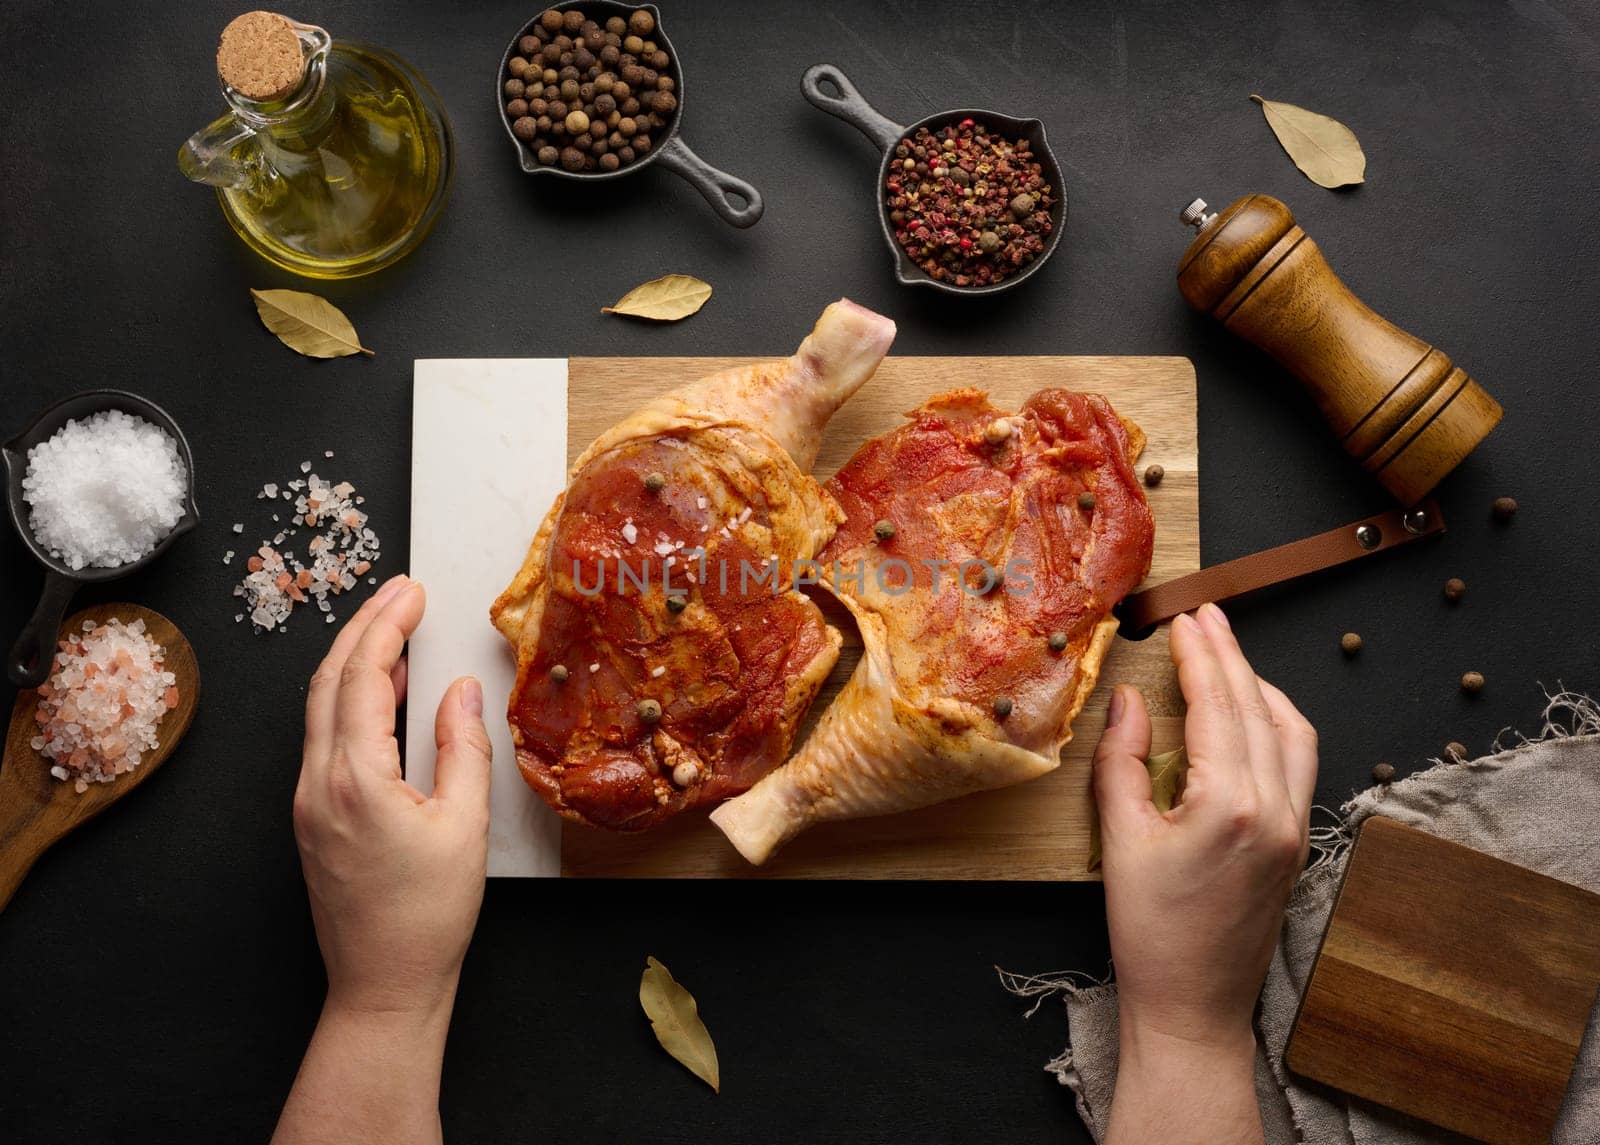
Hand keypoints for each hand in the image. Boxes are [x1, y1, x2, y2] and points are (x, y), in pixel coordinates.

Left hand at [274, 574, 490, 1144]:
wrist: (383, 984)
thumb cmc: (429, 916)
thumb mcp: (465, 826)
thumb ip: (463, 748)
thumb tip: (460, 690)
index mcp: (354, 778)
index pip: (365, 677)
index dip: (388, 626)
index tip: (413, 593)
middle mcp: (317, 782)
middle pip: (329, 681)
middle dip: (363, 627)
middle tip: (400, 593)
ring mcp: (307, 802)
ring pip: (319, 708)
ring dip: (353, 661)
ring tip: (391, 630)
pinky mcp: (311, 819)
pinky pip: (323, 739)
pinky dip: (349, 699)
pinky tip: (381, 695)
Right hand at [1092, 602, 1316, 1143]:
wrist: (1193, 1007)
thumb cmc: (1149, 933)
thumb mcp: (1120, 841)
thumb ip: (1121, 762)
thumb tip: (1126, 700)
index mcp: (1230, 806)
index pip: (1218, 707)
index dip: (1201, 656)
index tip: (1186, 618)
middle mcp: (1276, 811)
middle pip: (1258, 709)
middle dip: (1230, 657)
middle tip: (1206, 616)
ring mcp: (1295, 828)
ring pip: (1292, 732)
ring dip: (1259, 685)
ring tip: (1227, 653)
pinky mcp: (1298, 844)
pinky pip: (1300, 763)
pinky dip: (1278, 723)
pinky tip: (1253, 712)